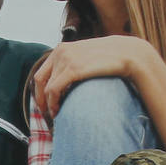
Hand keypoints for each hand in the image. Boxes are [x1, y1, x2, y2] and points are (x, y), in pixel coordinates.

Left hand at [32, 36, 151, 119]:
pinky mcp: (73, 69)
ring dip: (49, 105)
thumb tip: (68, 82)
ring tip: (56, 115)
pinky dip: (53, 103)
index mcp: (61, 49)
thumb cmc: (109, 59)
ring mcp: (65, 59)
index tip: (45, 104)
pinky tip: (59, 111)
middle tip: (46, 113)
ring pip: (47, 88)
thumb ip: (75, 65)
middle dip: (40, 100)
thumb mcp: (87, 58)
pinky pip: (54, 89)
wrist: (126, 53)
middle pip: (39, 81)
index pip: (41, 73)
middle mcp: (59, 52)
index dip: (40, 91)